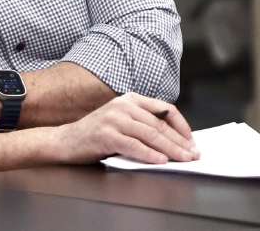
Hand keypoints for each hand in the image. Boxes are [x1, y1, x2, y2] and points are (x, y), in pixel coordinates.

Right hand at [51, 92, 197, 164]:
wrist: (66, 140)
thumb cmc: (96, 134)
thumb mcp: (122, 121)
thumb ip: (143, 124)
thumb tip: (175, 140)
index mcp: (130, 99)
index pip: (164, 109)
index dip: (182, 125)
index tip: (192, 140)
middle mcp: (122, 105)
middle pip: (160, 125)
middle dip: (180, 142)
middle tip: (193, 155)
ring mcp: (113, 119)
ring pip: (151, 135)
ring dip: (171, 150)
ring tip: (183, 160)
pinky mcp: (106, 135)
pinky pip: (134, 145)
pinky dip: (150, 154)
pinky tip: (161, 161)